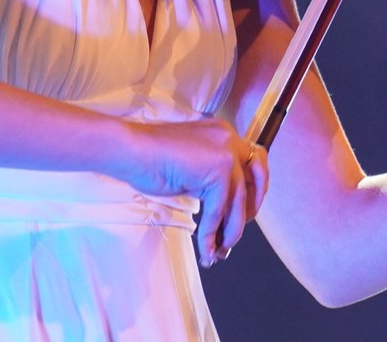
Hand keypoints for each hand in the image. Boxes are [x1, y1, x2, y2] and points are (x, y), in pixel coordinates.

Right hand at [115, 118, 268, 267]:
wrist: (130, 150)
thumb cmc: (150, 159)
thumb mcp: (191, 166)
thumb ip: (210, 176)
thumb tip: (223, 208)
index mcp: (223, 134)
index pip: (252, 163)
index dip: (252, 191)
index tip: (242, 214)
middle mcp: (230, 139)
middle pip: (256, 179)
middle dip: (248, 211)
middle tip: (232, 234)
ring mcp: (226, 153)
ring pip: (239, 201)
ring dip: (231, 231)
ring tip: (219, 250)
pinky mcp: (218, 170)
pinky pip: (219, 210)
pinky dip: (211, 233)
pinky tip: (205, 249)